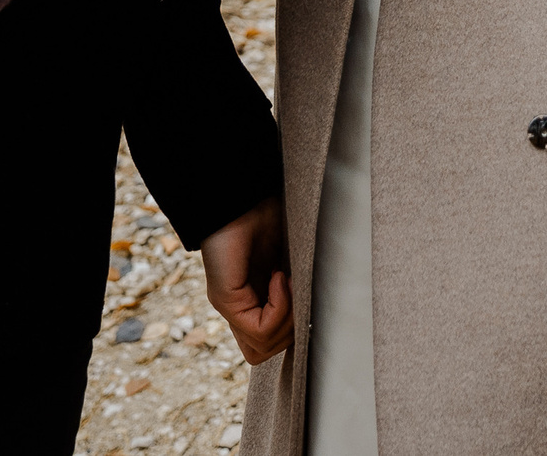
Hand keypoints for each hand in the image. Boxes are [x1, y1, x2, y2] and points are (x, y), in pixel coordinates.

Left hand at [200, 196, 291, 362]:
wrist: (243, 194)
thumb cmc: (269, 217)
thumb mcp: (292, 259)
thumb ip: (298, 285)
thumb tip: (321, 309)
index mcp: (251, 301)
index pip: (266, 343)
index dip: (289, 329)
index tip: (301, 294)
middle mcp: (235, 309)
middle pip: (262, 353)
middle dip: (290, 330)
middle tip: (297, 292)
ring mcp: (228, 306)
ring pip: (260, 348)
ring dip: (286, 321)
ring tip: (290, 284)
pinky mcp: (225, 298)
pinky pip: (259, 328)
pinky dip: (278, 308)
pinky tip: (280, 277)